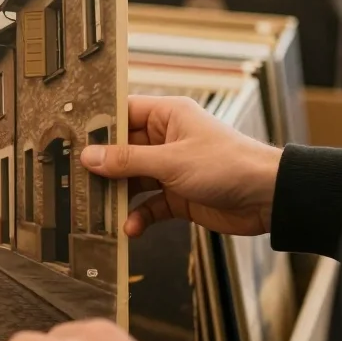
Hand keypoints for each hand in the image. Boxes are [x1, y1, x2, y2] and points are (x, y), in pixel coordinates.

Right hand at [81, 95, 282, 237]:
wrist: (269, 199)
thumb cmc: (230, 165)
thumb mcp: (171, 161)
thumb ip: (127, 161)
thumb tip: (90, 156)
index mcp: (168, 116)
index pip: (123, 113)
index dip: (98, 126)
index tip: (72, 139)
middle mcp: (167, 140)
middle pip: (122, 151)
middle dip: (103, 168)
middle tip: (78, 180)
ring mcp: (171, 169)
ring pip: (132, 180)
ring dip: (118, 197)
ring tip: (100, 210)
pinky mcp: (178, 195)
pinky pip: (148, 205)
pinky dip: (138, 216)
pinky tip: (131, 227)